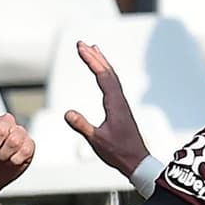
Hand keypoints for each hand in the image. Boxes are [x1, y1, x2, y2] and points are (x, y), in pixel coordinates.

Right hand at [63, 41, 150, 177]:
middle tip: (82, 43)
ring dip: (101, 62)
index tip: (81, 48)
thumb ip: (82, 126)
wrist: (136, 161)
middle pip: (108, 72)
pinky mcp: (120, 108)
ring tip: (93, 50)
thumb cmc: (118, 152)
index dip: (91, 60)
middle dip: (95, 56)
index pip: (102, 76)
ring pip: (111, 77)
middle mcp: (120, 100)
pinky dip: (105, 74)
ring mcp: (121, 103)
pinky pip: (112, 85)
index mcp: (115, 104)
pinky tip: (102, 74)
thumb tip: (67, 113)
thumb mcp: (96, 140)